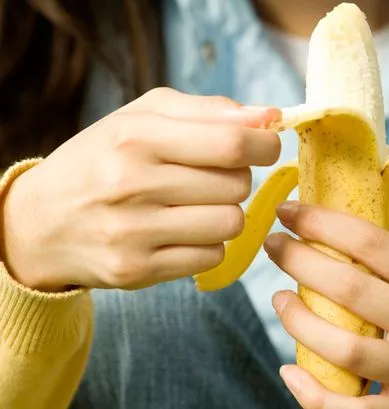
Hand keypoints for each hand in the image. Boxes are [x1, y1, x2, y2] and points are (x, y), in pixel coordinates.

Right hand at [1, 88, 280, 291]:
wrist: (40, 222)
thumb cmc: (103, 159)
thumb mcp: (143, 118)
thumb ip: (209, 111)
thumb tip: (270, 117)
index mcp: (135, 136)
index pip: (231, 143)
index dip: (264, 145)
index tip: (265, 146)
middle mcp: (131, 184)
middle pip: (237, 185)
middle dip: (238, 178)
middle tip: (212, 176)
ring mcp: (132, 232)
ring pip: (231, 223)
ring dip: (226, 212)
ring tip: (197, 205)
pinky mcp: (136, 270)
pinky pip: (212, 256)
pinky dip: (209, 243)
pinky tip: (182, 231)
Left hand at [264, 201, 388, 408]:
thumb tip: (341, 246)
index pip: (371, 243)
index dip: (322, 222)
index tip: (290, 211)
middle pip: (348, 289)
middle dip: (299, 260)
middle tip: (275, 245)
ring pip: (341, 347)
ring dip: (297, 320)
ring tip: (281, 298)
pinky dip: (311, 392)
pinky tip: (290, 367)